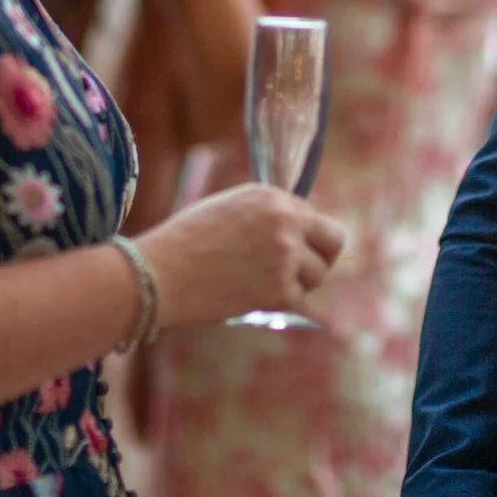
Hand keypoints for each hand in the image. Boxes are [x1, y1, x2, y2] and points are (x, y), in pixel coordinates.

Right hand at [135, 183, 345, 329]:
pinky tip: (251, 294)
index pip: (313, 216)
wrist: (163, 272)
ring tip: (263, 283)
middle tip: (303, 270)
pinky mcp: (281, 289)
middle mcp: (285, 221)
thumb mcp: (230, 208)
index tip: (294, 248)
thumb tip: (297, 233)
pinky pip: (297, 298)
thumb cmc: (187, 240)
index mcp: (271, 196)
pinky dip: (279, 301)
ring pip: (318, 274)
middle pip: (334, 241)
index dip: (306, 235)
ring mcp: (286, 255)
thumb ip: (267, 215)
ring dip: (298, 282)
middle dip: (321, 257)